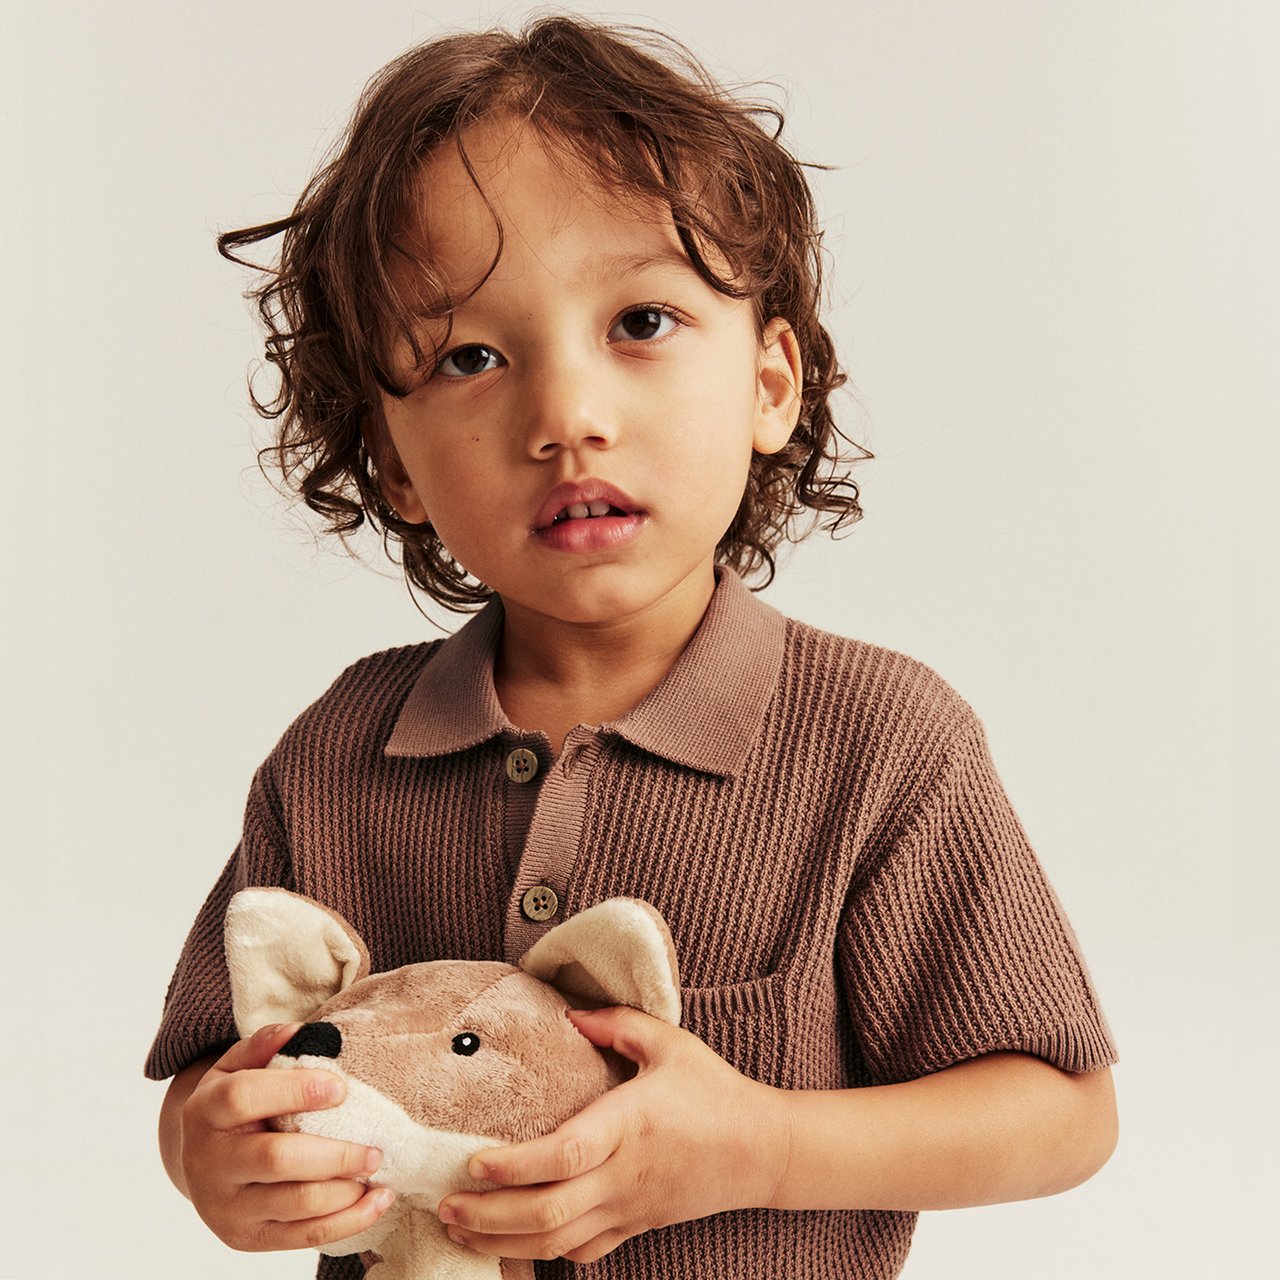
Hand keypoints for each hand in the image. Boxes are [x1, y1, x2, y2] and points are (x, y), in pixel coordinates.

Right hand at [178, 1023, 394, 1250]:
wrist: (202, 1162)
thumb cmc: (233, 1105)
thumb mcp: (236, 1068)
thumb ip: (264, 1045)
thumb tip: (300, 1031)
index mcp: (205, 1112)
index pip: (243, 1098)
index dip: (294, 1090)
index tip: (341, 1088)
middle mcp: (209, 1163)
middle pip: (275, 1158)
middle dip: (334, 1153)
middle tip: (376, 1147)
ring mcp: (226, 1207)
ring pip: (294, 1202)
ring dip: (346, 1190)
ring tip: (378, 1170)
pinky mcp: (247, 1238)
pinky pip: (303, 1236)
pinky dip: (348, 1222)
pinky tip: (378, 1202)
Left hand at [437, 1007, 788, 1263]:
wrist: (762, 1149)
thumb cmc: (714, 1091)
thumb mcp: (670, 1042)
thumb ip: (616, 1023)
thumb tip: (568, 1013)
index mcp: (628, 1125)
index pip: (563, 1155)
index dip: (514, 1166)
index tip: (474, 1163)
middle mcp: (623, 1174)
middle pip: (548, 1210)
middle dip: (490, 1216)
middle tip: (446, 1206)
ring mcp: (629, 1208)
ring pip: (558, 1241)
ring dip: (504, 1243)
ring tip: (460, 1232)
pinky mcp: (636, 1226)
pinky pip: (583, 1251)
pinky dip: (544, 1254)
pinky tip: (513, 1246)